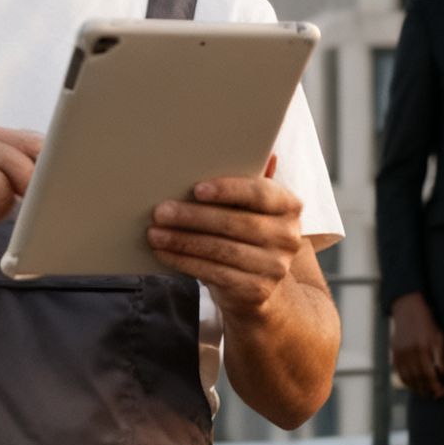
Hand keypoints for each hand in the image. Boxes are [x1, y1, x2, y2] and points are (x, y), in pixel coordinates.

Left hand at [147, 155, 305, 317]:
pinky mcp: (257, 291)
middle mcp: (288, 236)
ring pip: (222, 249)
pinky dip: (185, 262)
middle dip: (194, 217)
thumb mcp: (250, 209)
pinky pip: (215, 273)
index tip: (196, 189)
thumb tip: (260, 154)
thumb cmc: (245, 236)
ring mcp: (276, 267)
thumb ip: (247, 183)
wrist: (257, 288)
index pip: (260, 193)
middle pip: (236, 223)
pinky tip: (164, 252)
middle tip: (161, 211)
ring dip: (183, 240)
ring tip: (155, 232)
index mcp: (289, 206)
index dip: (228, 190)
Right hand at [390, 292, 443, 399]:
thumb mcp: (439, 338)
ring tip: (424, 393)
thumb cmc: (428, 325)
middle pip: (418, 378)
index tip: (443, 392)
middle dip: (427, 390)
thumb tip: (441, 374)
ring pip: (408, 377)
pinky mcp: (394, 353)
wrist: (408, 311)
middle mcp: (410, 352)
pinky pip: (399, 372)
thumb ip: (441, 357)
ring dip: (416, 388)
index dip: (436, 386)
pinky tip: (413, 385)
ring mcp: (400, 353)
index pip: (430, 375)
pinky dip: (406, 381)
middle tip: (434, 396)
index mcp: (423, 348)